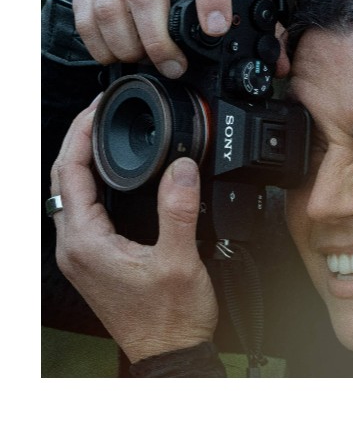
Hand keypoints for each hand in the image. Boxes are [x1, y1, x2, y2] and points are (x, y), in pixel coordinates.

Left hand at [50, 96, 217, 362]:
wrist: (168, 351)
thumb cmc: (169, 318)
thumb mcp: (179, 260)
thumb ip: (178, 209)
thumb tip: (181, 167)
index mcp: (86, 243)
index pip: (70, 173)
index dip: (81, 134)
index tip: (98, 109)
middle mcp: (74, 248)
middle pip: (62, 180)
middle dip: (77, 141)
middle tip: (99, 114)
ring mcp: (81, 255)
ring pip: (69, 195)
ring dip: (82, 161)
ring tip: (103, 136)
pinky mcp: (93, 260)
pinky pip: (81, 210)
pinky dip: (91, 184)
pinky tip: (111, 177)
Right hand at [72, 0, 290, 78]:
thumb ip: (252, 26)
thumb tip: (277, 65)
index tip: (214, 31)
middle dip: (159, 43)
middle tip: (173, 67)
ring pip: (111, 7)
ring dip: (128, 47)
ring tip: (144, 62)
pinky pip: (86, 13)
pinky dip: (100, 44)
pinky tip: (118, 54)